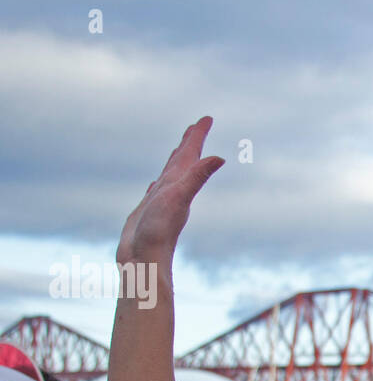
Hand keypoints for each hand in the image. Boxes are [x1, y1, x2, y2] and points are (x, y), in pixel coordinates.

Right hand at [118, 117, 223, 265]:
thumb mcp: (178, 198)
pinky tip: (155, 184)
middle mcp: (172, 192)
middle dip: (189, 144)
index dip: (197, 136)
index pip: (191, 155)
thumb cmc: (159, 232)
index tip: (206, 118)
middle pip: (182, 162)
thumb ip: (197, 178)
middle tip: (195, 127)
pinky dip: (156, 184)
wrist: (143, 261)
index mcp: (179, 185)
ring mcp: (160, 203)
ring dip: (174, 163)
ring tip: (178, 152)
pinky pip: (153, 192)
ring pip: (168, 176)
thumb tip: (221, 158)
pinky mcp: (147, 213)